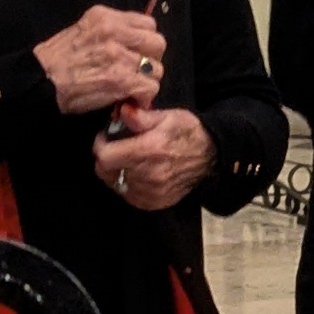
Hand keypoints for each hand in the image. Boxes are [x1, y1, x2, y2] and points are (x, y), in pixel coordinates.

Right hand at [33, 6, 166, 115]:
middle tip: (138, 71)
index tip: (138, 52)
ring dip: (147, 81)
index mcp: (105, 17)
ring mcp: (118, 56)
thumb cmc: (59, 60)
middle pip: (157, 43)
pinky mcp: (121, 79)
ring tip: (130, 86)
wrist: (41, 81)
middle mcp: (114, 32)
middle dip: (152, 60)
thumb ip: (112, 32)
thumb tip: (137, 42)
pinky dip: (143, 96)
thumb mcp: (83, 31)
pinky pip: (150, 87)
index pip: (148, 24)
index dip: (146, 41)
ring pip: (157, 68)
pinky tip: (129, 98)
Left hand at [92, 105, 215, 210]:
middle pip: (106, 172)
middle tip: (116, 149)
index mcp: (148, 150)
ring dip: (116, 173)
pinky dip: (128, 186)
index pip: (104, 156)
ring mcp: (152, 192)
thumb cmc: (188, 133)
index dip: (100, 144)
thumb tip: (123, 111)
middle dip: (106, 159)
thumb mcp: (167, 116)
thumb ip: (141, 116)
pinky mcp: (156, 202)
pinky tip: (137, 175)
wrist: (212, 157)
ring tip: (128, 161)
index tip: (106, 138)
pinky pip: (129, 196)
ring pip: (115, 184)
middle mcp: (148, 175)